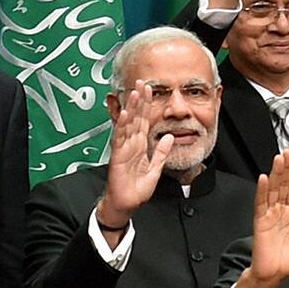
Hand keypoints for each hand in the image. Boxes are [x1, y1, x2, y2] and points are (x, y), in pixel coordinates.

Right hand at [99, 82, 173, 237]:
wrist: (126, 205)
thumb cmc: (136, 189)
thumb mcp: (155, 169)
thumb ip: (161, 152)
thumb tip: (170, 137)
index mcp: (140, 146)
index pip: (144, 121)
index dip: (147, 105)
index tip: (149, 90)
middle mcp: (130, 144)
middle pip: (135, 118)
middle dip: (139, 100)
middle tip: (141, 83)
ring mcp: (123, 149)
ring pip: (127, 124)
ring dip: (131, 108)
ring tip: (134, 93)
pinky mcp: (117, 157)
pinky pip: (120, 139)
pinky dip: (122, 127)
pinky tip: (124, 115)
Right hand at [233, 151, 288, 287]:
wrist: (274, 276)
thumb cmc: (287, 264)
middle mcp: (278, 214)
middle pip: (282, 186)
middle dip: (286, 169)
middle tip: (288, 153)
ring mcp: (268, 216)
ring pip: (272, 190)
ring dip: (276, 174)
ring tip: (279, 159)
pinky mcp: (260, 222)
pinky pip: (261, 203)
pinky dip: (262, 191)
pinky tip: (265, 179)